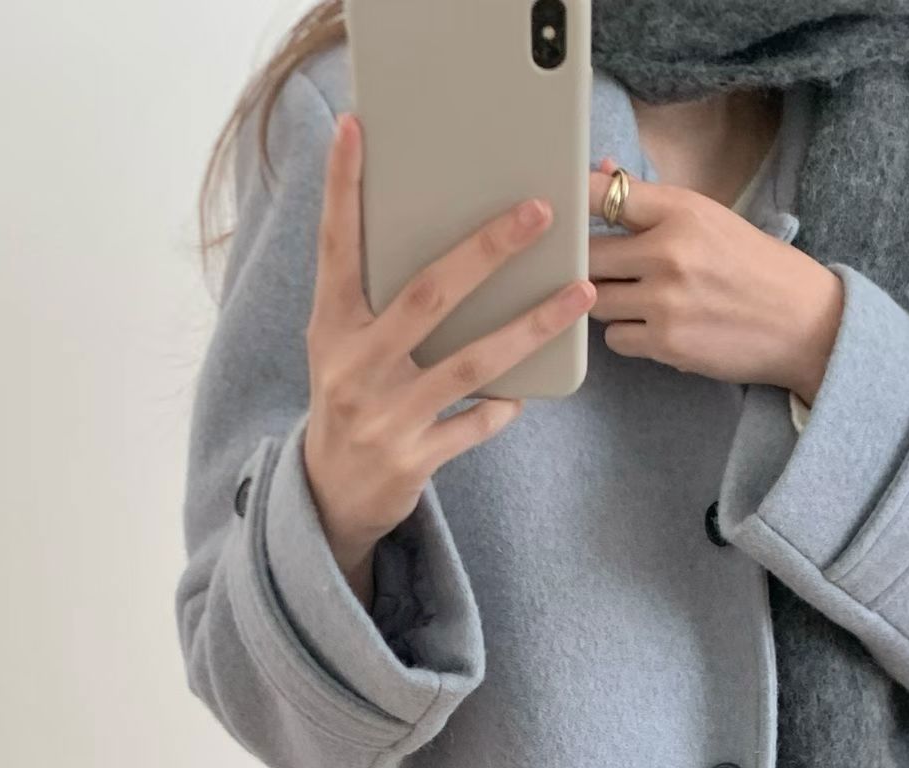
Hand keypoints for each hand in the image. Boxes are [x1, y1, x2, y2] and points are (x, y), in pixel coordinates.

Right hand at [303, 113, 596, 590]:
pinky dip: (502, 407)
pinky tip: (523, 391)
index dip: (341, 189)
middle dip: (486, 250)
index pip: (335, 247)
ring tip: (580, 293)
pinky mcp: (412, 459)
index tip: (355, 129)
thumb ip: (375, 298)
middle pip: (428, 295)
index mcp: (331, 327)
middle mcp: (353, 366)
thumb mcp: (342, 347)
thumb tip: (439, 238)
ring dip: (531, 325)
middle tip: (538, 211)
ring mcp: (384, 416)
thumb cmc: (348, 401)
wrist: (328, 497)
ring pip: (471, 362)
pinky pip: (475, 424)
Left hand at [587, 158, 843, 400]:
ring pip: (595, 301)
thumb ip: (651, 201)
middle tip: (603, 267)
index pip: (605, 193)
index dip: (574, 199)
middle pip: (588, 255)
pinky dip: (627, 335)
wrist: (802, 322)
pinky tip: (655, 328)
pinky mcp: (666, 343)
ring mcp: (665, 301)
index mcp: (682, 210)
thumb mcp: (709, 218)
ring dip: (606, 301)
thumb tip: (600, 172)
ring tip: (638, 298)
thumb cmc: (753, 267)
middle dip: (588, 263)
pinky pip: (615, 339)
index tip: (559, 204)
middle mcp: (669, 252)